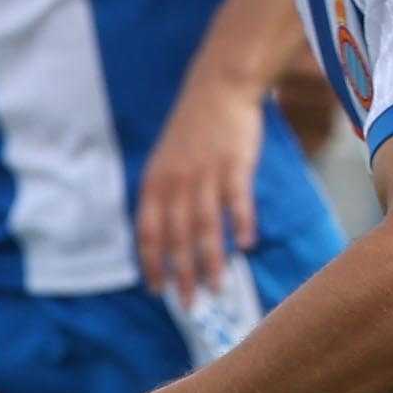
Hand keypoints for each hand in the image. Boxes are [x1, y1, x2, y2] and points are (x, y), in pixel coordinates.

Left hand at [138, 74, 260, 300]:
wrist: (219, 88)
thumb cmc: (193, 129)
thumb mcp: (165, 160)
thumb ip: (164, 196)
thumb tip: (165, 237)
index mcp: (155, 182)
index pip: (148, 232)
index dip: (152, 263)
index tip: (157, 291)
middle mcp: (176, 182)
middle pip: (177, 238)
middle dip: (182, 275)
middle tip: (189, 305)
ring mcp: (205, 174)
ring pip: (206, 226)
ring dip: (211, 261)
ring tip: (218, 288)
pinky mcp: (234, 164)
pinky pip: (236, 200)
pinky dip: (240, 223)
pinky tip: (245, 245)